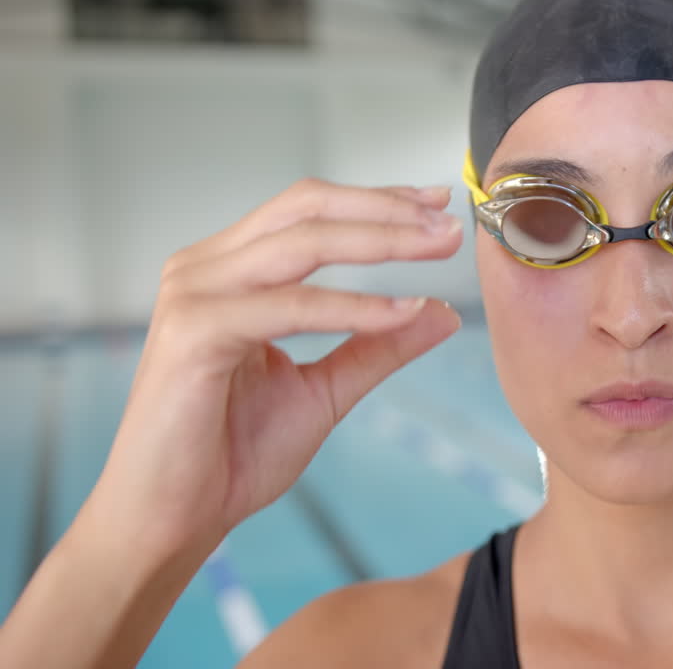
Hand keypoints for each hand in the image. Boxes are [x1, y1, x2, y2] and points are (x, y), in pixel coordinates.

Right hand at [91, 179, 462, 550]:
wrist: (174, 520)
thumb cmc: (232, 455)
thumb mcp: (325, 390)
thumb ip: (378, 346)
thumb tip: (443, 312)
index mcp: (230, 271)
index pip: (310, 211)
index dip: (377, 200)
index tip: (438, 203)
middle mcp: (206, 269)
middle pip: (308, 210)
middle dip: (388, 210)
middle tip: (450, 223)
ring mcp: (195, 294)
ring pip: (302, 244)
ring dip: (381, 241)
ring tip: (438, 247)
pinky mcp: (194, 332)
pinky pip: (290, 306)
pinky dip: (351, 307)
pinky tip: (398, 314)